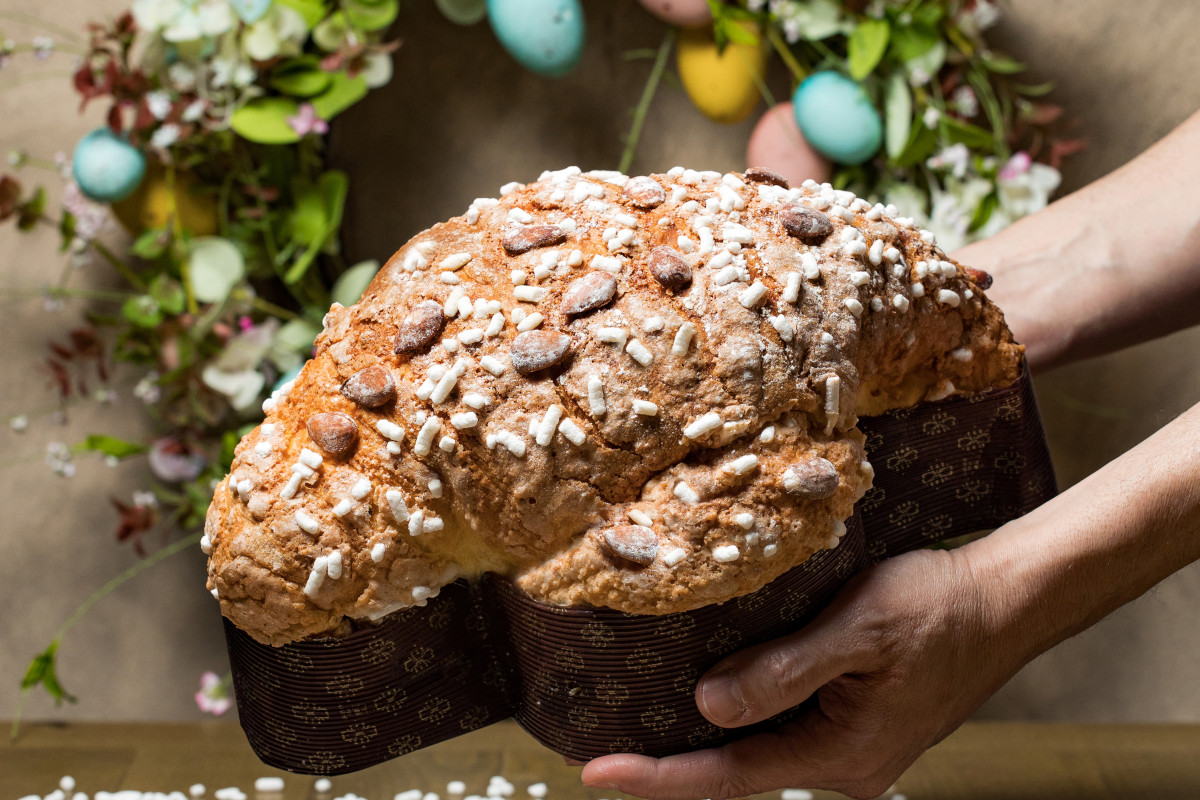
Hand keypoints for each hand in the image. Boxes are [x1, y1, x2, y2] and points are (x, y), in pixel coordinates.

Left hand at [581, 546, 1030, 799]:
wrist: (1004, 600)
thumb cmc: (937, 605)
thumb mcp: (857, 629)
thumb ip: (782, 672)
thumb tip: (708, 710)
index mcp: (843, 753)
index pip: (730, 775)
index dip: (659, 776)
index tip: (594, 773)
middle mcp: (848, 767)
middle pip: (741, 771)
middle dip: (673, 762)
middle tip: (603, 750)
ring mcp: (856, 750)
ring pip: (764, 749)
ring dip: (708, 738)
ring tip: (640, 723)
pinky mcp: (861, 727)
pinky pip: (789, 730)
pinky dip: (747, 715)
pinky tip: (713, 694)